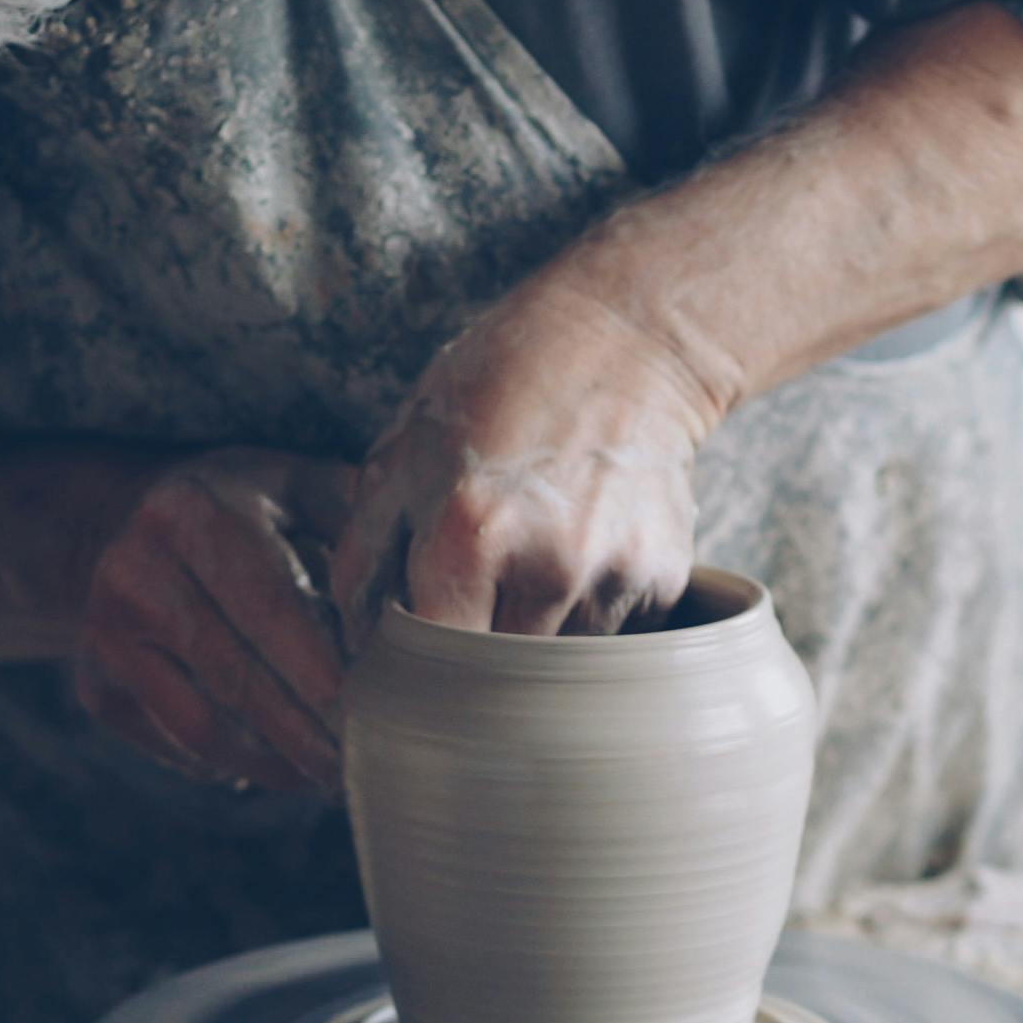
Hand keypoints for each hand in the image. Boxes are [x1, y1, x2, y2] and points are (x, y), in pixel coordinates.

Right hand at [71, 447, 355, 790]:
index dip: (326, 673)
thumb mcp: (298, 487)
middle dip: (310, 733)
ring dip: (275, 764)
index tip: (380, 716)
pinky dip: (232, 765)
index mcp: (194, 513)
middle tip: (369, 765)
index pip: (272, 609)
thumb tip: (422, 597)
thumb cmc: (245, 507)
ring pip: (204, 727)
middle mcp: (134, 570)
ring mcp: (105, 633)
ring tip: (331, 776)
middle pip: (238, 678)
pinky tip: (278, 765)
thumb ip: (359, 525)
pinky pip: (176, 744)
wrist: (125, 521)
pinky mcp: (94, 684)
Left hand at [330, 283, 724, 641]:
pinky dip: (587, 619)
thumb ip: (364, 557)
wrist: (627, 340)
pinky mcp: (666, 576)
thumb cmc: (497, 388)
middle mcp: (549, 566)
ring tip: (527, 573)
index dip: (415, 677)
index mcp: (469, 536)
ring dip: (535, 645)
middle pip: (499, 682)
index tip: (407, 668)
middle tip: (465, 621)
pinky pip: (615, 639)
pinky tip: (578, 557)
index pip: (433, 667)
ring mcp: (616, 575)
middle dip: (473, 667)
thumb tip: (356, 646)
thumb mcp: (401, 453)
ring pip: (561, 667)